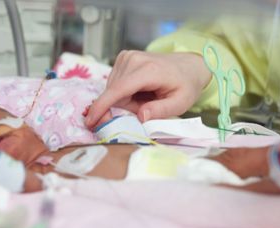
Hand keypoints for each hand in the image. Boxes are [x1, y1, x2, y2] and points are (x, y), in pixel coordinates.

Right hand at [84, 51, 211, 127]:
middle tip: (147, 106)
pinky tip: (140, 90)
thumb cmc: (185, 85)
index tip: (90, 120)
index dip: (102, 106)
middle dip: (126, 107)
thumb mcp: (180, 103)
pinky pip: (115, 83)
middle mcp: (134, 59)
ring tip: (146, 96)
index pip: (119, 90)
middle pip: (115, 93)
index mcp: (149, 71)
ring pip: (113, 89)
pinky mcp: (124, 57)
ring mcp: (127, 56)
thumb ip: (160, 111)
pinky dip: (124, 92)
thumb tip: (140, 116)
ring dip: (126, 99)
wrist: (189, 65)